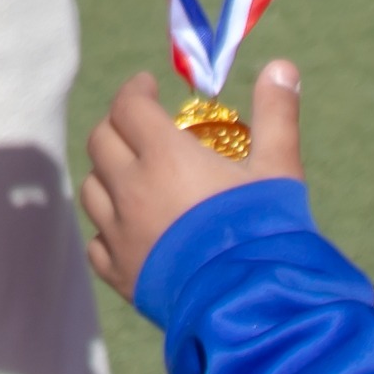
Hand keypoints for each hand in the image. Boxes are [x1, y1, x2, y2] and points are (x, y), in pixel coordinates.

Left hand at [82, 60, 304, 299]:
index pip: (128, 107)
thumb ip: (277, 115)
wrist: (250, 306)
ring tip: (133, 173)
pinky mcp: (120, 273)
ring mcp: (120, 235)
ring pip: (92, 190)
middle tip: (140, 125)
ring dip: (107, 173)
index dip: (135, 91)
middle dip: (118, 125)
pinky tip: (130, 227)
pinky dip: (108, 227)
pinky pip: (97, 242)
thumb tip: (282, 67)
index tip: (148, 86)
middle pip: (102, 142)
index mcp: (164, 157)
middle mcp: (131, 190)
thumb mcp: (278, 168)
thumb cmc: (265, 230)